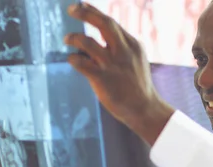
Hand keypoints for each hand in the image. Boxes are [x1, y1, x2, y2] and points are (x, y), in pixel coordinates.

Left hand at [64, 2, 174, 144]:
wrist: (145, 109)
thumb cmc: (138, 87)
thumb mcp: (137, 61)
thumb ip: (123, 49)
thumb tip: (102, 41)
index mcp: (132, 45)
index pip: (111, 23)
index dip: (94, 11)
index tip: (82, 5)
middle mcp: (123, 51)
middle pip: (103, 23)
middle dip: (85, 13)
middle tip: (71, 9)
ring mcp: (112, 65)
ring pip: (87, 42)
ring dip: (74, 38)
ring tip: (67, 39)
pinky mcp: (103, 79)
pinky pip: (81, 63)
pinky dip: (73, 59)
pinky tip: (72, 60)